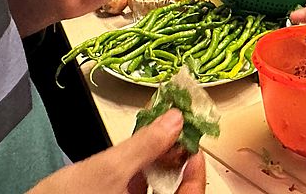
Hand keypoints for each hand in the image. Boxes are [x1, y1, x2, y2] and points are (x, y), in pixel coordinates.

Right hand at [28, 109, 205, 193]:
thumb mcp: (108, 168)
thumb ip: (146, 144)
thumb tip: (175, 119)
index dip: (196, 172)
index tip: (193, 144)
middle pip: (173, 193)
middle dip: (176, 163)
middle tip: (175, 134)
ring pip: (155, 192)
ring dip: (159, 167)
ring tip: (155, 139)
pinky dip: (140, 177)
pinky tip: (133, 159)